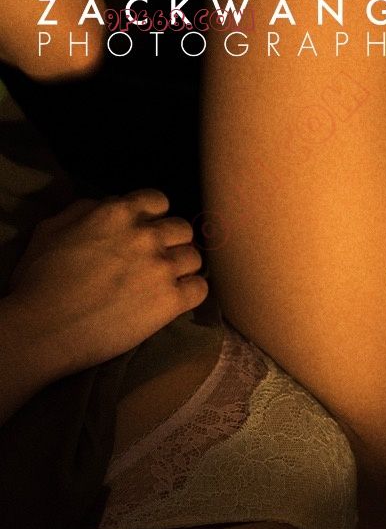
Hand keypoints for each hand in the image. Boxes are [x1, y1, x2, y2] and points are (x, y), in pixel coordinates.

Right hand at [8, 189, 207, 378]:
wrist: (46, 327)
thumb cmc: (41, 279)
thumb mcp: (54, 227)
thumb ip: (87, 210)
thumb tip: (110, 207)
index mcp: (118, 212)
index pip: (158, 201)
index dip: (154, 217)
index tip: (147, 232)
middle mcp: (146, 236)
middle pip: (183, 229)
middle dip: (172, 242)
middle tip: (157, 260)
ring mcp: (162, 268)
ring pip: (194, 258)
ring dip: (183, 267)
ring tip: (166, 282)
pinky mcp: (171, 301)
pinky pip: (201, 289)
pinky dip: (192, 292)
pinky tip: (177, 299)